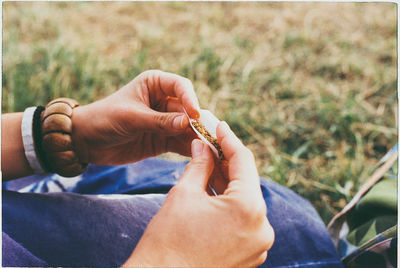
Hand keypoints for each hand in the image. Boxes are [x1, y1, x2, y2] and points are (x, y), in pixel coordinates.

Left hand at [72, 70, 199, 164]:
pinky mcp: (163, 139)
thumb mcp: (131, 117)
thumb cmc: (104, 119)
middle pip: (188, 109)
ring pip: (188, 128)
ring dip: (198, 138)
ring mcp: (165, 121)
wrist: (87, 141)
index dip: (191, 100)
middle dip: (198, 123)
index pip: (180, 86)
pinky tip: (200, 157)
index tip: (195, 116)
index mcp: (155, 84)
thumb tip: (188, 124)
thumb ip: (159, 121)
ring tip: (210, 149)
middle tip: (209, 136)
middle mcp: (164, 100)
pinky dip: (190, 149)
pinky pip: (181, 143)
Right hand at [124, 122, 273, 266]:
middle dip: (226, 161)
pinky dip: (229, 204)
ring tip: (208, 164)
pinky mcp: (249, 255)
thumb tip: (203, 145)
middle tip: (209, 143)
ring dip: (227, 182)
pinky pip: (243, 220)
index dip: (229, 140)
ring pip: (245, 201)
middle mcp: (262, 227)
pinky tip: (212, 190)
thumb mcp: (183, 194)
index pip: (243, 161)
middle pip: (246, 182)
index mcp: (248, 209)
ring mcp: (258, 244)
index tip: (218, 126)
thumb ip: (199, 165)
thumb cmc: (168, 240)